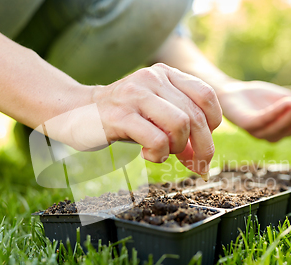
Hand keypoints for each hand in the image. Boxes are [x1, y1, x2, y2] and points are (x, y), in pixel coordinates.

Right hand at [90, 63, 222, 173]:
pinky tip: (147, 154)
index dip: (213, 124)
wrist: (77, 112)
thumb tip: (203, 157)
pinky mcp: (120, 116)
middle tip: (196, 165)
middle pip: (196, 116)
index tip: (202, 143)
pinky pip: (157, 140)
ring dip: (177, 149)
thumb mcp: (155, 114)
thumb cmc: (122, 117)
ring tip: (162, 152)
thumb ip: (181, 127)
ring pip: (181, 125)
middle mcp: (152, 78)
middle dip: (202, 148)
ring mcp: (135, 95)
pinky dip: (159, 154)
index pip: (206, 95)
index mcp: (165, 74)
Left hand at [218, 81, 290, 141]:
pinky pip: (264, 120)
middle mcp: (274, 136)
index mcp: (285, 130)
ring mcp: (260, 133)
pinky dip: (277, 112)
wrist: (231, 92)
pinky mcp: (247, 125)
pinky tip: (287, 101)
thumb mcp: (284, 99)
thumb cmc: (259, 98)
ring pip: (283, 125)